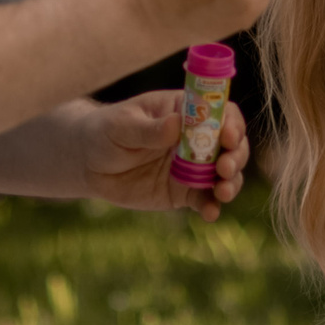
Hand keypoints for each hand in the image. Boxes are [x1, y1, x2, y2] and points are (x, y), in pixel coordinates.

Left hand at [76, 90, 249, 219]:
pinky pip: (205, 199)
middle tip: (224, 168)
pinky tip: (210, 213)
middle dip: (236, 156)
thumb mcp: (121, 126)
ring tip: (221, 192)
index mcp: (184, 111)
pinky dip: (212, 207)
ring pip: (225, 174)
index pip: (219, 111)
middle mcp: (196, 138)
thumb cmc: (104, 132)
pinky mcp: (184, 192)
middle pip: (231, 144)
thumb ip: (149, 129)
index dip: (231, 123)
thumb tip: (177, 123)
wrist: (88, 164)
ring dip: (231, 183)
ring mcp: (193, 166)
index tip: (228, 137)